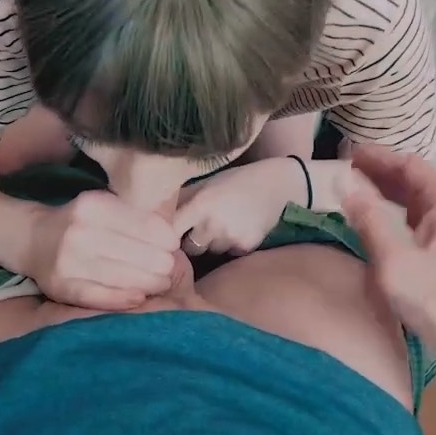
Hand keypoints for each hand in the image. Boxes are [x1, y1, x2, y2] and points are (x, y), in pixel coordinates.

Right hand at [23, 190, 178, 310]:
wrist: (34, 239)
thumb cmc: (79, 223)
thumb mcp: (103, 207)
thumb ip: (133, 218)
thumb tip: (172, 240)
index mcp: (94, 206)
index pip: (144, 225)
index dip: (165, 239)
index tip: (174, 247)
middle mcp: (81, 231)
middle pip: (137, 253)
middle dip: (161, 263)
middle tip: (169, 270)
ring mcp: (69, 261)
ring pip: (123, 276)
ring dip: (150, 283)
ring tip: (161, 284)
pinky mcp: (63, 286)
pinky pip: (102, 296)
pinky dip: (124, 298)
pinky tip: (139, 298)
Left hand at [173, 159, 298, 255]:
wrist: (278, 185)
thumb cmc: (237, 181)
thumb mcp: (207, 184)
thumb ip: (183, 200)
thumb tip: (156, 215)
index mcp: (200, 204)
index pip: (171, 230)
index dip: (166, 235)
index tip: (166, 235)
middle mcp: (213, 224)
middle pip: (189, 247)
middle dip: (191, 240)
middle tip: (199, 227)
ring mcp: (231, 237)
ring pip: (210, 251)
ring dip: (211, 243)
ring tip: (224, 224)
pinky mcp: (246, 247)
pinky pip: (228, 254)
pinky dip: (230, 246)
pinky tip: (237, 229)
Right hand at [339, 146, 435, 376]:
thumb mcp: (396, 263)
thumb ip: (369, 219)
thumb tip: (345, 182)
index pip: (409, 164)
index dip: (376, 157)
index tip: (345, 153)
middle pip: (420, 183)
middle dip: (383, 176)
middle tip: (348, 174)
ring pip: (428, 206)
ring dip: (395, 199)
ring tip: (364, 198)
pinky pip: (435, 225)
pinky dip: (408, 219)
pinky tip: (394, 231)